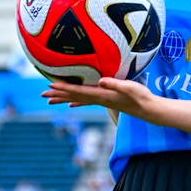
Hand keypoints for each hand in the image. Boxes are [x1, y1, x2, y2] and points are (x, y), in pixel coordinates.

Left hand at [41, 77, 158, 120]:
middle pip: (74, 96)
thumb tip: (100, 81)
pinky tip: (71, 104)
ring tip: (51, 100)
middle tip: (42, 94)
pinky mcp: (107, 100)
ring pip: (78, 99)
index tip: (50, 85)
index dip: (64, 88)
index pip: (78, 91)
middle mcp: (99, 99)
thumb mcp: (129, 87)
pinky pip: (87, 100)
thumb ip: (115, 84)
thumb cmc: (141, 97)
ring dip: (64, 98)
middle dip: (58, 94)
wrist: (149, 109)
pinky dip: (77, 101)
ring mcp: (102, 100)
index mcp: (102, 95)